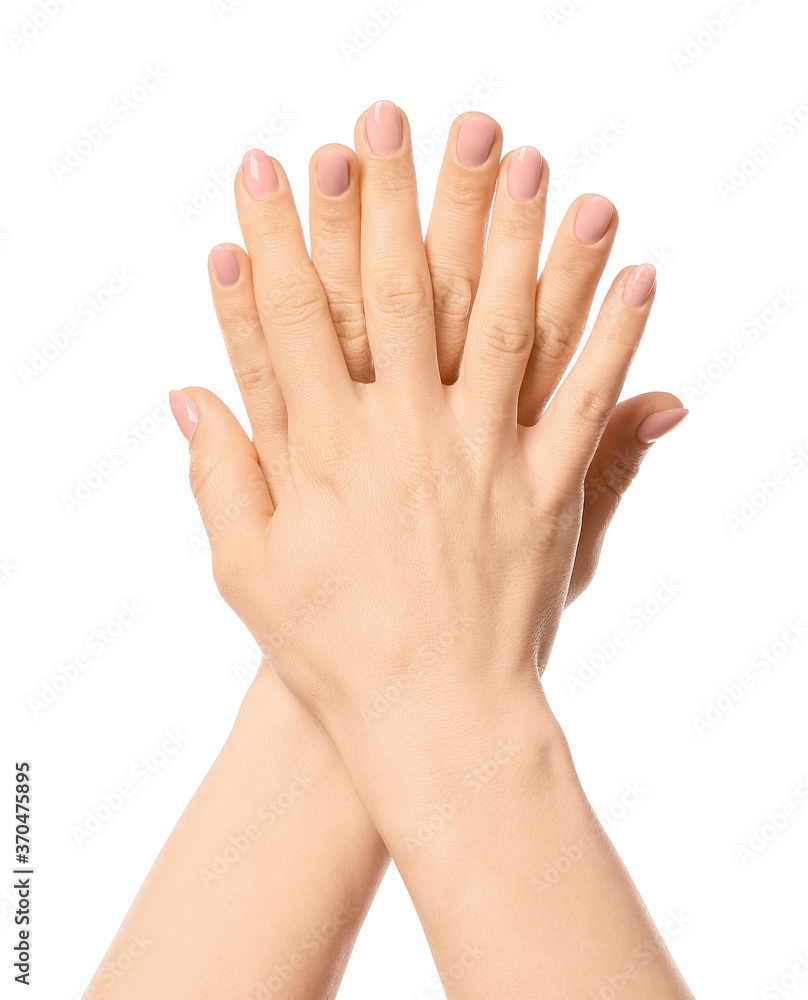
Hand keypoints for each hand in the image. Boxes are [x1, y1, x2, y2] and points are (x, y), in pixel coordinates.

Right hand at [172, 102, 678, 738]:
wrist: (433, 721)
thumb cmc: (331, 652)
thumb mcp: (248, 572)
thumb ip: (220, 477)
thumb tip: (187, 392)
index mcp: (328, 453)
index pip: (295, 319)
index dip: (280, 236)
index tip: (275, 165)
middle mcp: (409, 438)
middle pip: (400, 296)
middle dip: (396, 198)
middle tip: (397, 118)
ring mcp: (488, 460)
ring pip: (506, 327)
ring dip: (520, 237)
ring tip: (531, 161)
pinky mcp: (552, 495)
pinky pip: (590, 403)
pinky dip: (617, 335)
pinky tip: (637, 272)